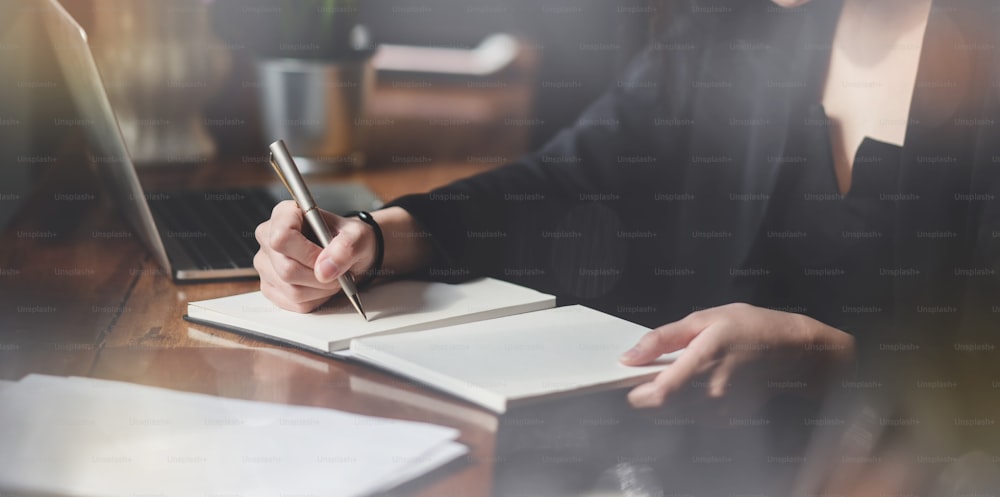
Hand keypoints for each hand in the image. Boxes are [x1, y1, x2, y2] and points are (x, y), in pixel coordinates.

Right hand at [253, 201, 374, 312]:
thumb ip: (346, 248)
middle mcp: (268, 237)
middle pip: (286, 269)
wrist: (347, 255)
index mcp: (285, 214)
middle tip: (339, 272)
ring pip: (291, 290)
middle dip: (319, 277)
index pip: (282, 237)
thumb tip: (324, 270)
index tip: (328, 258)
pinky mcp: (270, 286)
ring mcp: (265, 263)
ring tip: (332, 278)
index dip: (307, 254)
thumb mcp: (358, 236)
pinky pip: (292, 303)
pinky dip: (314, 300)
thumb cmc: (348, 239)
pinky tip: (321, 287)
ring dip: (320, 290)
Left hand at [620, 303, 854, 414]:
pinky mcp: (729, 418)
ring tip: (682, 375)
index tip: (630, 383)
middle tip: (657, 372)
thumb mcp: (704, 319)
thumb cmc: (750, 328)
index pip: (660, 394)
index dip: (638, 393)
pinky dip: (689, 404)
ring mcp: (722, 409)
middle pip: (663, 408)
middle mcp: (711, 393)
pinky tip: (700, 384)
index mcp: (702, 362)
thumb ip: (662, 339)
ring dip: (671, 400)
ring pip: (678, 414)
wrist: (796, 351)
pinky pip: (696, 417)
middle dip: (652, 393)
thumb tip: (629, 357)